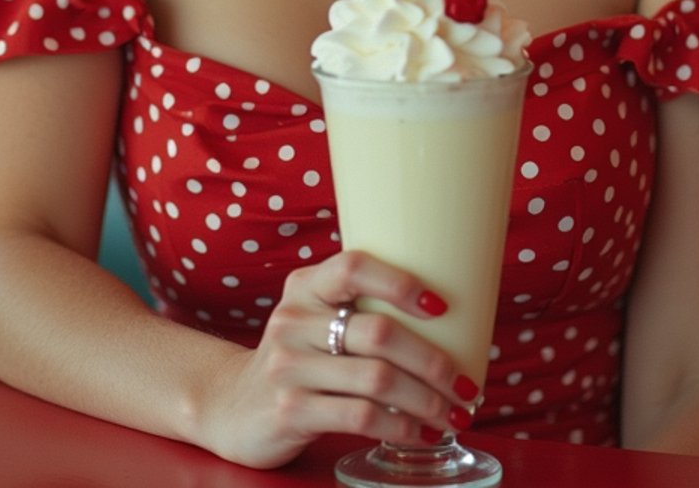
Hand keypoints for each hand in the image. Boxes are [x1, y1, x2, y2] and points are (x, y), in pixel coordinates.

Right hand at [194, 249, 478, 468]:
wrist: (231, 406)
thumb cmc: (298, 359)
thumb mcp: (315, 320)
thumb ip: (359, 310)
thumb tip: (448, 318)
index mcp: (305, 285)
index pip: (354, 266)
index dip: (401, 282)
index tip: (442, 307)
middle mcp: (294, 319)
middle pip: (378, 332)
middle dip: (434, 362)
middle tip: (467, 385)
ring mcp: (288, 365)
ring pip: (376, 378)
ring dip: (427, 400)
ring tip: (454, 415)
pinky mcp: (290, 409)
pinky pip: (359, 416)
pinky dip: (401, 426)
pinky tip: (422, 432)